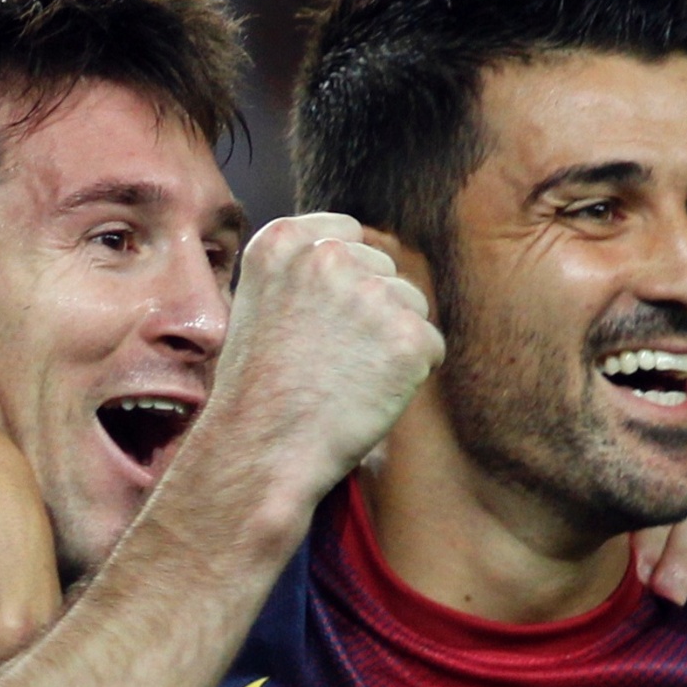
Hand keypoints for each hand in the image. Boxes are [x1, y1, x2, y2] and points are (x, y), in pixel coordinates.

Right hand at [199, 213, 444, 510]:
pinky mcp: (407, 336)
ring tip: (346, 381)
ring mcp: (371, 293)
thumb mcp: (256, 307)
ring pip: (412, 306)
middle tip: (331, 362)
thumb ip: (302, 274)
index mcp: (282, 242)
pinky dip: (409, 376)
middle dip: (371, 311)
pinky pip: (430, 347)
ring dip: (391, 341)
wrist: (261, 451)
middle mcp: (327, 256)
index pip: (347, 235)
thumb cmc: (256, 394)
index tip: (323, 322)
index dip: (344, 282)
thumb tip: (359, 266)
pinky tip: (368, 397)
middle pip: (384, 269)